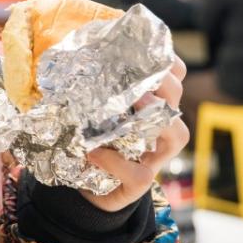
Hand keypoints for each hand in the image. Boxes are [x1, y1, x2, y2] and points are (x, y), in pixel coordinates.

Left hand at [81, 57, 189, 211]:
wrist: (80, 189)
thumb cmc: (85, 141)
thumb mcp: (86, 112)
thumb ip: (83, 88)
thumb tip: (65, 54)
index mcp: (147, 108)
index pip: (173, 80)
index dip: (170, 65)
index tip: (153, 53)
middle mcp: (157, 130)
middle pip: (176, 100)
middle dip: (165, 84)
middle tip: (140, 77)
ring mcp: (152, 157)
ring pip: (177, 135)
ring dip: (158, 116)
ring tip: (136, 103)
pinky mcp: (137, 184)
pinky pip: (140, 174)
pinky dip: (116, 162)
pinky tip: (94, 152)